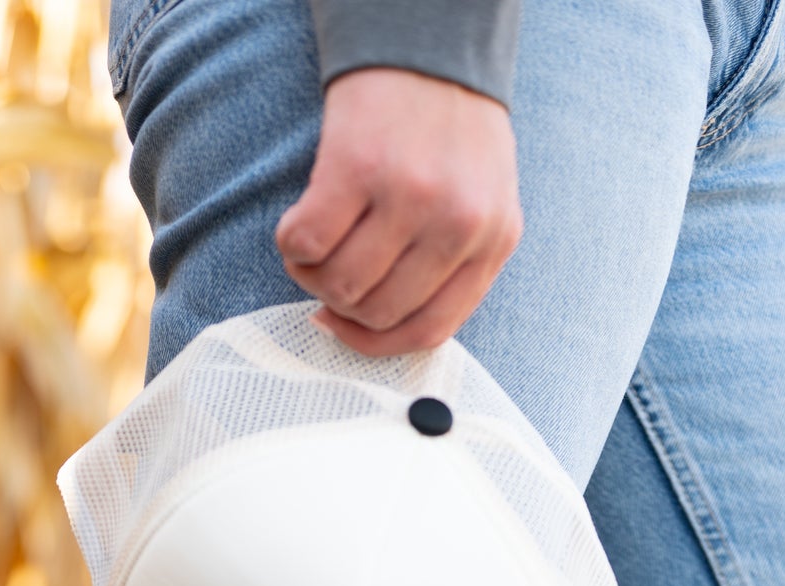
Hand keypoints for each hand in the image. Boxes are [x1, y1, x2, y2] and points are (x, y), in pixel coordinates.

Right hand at [275, 68, 521, 356]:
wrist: (425, 42)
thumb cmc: (445, 132)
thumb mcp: (478, 201)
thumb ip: (449, 264)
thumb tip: (377, 329)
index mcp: (492, 239)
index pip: (429, 331)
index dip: (375, 343)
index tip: (346, 327)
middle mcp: (457, 222)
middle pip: (378, 313)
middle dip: (340, 304)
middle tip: (328, 272)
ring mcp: (409, 196)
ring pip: (340, 286)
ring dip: (312, 275)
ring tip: (315, 242)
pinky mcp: (358, 168)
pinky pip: (305, 245)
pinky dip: (291, 243)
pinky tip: (301, 217)